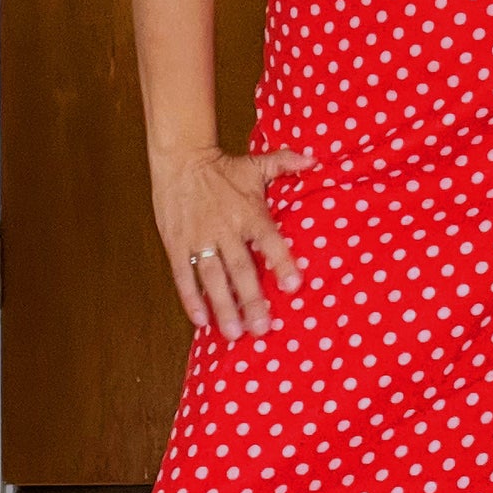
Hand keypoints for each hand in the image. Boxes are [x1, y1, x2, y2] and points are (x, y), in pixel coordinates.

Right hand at [152, 143, 310, 337]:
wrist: (180, 159)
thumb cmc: (223, 166)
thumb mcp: (256, 163)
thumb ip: (286, 163)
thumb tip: (314, 160)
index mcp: (249, 212)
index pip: (269, 240)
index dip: (281, 262)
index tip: (293, 286)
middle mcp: (226, 229)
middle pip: (241, 268)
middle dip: (251, 300)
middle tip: (261, 328)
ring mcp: (200, 238)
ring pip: (213, 277)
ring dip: (223, 306)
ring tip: (233, 332)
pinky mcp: (177, 244)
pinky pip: (184, 274)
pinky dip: (191, 298)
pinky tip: (201, 321)